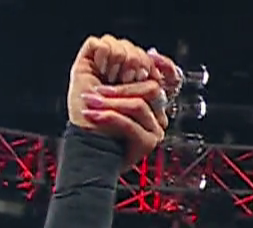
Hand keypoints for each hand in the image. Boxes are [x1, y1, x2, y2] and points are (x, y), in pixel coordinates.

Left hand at [66, 35, 181, 165]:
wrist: (86, 157)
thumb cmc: (87, 125)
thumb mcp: (91, 86)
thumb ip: (101, 63)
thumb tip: (106, 44)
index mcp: (148, 98)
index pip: (166, 76)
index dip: (163, 64)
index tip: (149, 56)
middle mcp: (156, 112)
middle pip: (150, 88)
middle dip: (118, 89)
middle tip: (95, 93)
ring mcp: (155, 128)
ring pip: (139, 105)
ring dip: (110, 104)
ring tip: (91, 105)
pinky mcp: (148, 142)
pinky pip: (130, 123)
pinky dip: (108, 118)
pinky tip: (93, 116)